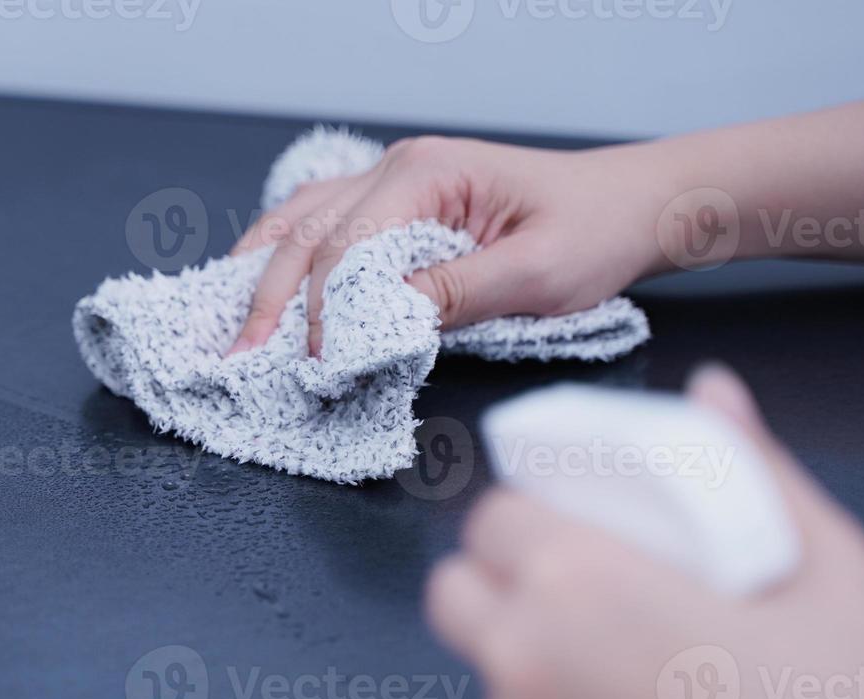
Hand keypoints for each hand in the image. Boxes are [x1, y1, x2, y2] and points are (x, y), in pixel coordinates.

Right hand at [226, 135, 662, 356]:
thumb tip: (377, 324)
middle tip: (237, 356)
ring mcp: (396, 179)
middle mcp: (400, 167)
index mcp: (428, 174)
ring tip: (231, 324)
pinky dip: (291, 259)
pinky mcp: (401, 201)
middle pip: (308, 232)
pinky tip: (267, 287)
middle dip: (267, 297)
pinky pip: (327, 224)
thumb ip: (454, 295)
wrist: (632, 203)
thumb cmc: (594, 232)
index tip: (313, 366)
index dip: (322, 311)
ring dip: (265, 273)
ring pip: (303, 220)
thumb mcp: (535, 274)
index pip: (347, 248)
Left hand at [425, 365, 863, 698]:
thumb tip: (716, 399)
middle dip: (502, 587)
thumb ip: (753, 468)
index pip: (489, 516)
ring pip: (489, 689)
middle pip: (457, 595)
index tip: (564, 532)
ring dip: (535, 681)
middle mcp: (529, 668)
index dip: (526, 518)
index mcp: (585, 586)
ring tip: (636, 697)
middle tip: (581, 604)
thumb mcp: (832, 575)